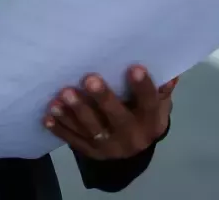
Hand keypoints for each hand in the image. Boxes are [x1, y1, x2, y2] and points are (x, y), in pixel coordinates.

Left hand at [44, 67, 176, 159]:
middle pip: (118, 118)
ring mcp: (110, 147)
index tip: (134, 67)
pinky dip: (61, 128)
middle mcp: (132, 137)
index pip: (150, 104)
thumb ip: (160, 87)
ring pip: (92, 129)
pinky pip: (74, 140)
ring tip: (62, 94)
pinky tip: (48, 115)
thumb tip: (169, 70)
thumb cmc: (143, 113)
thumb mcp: (157, 103)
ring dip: (75, 112)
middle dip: (103, 99)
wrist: (133, 148)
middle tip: (88, 79)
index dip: (143, 87)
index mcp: (151, 122)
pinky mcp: (92, 152)